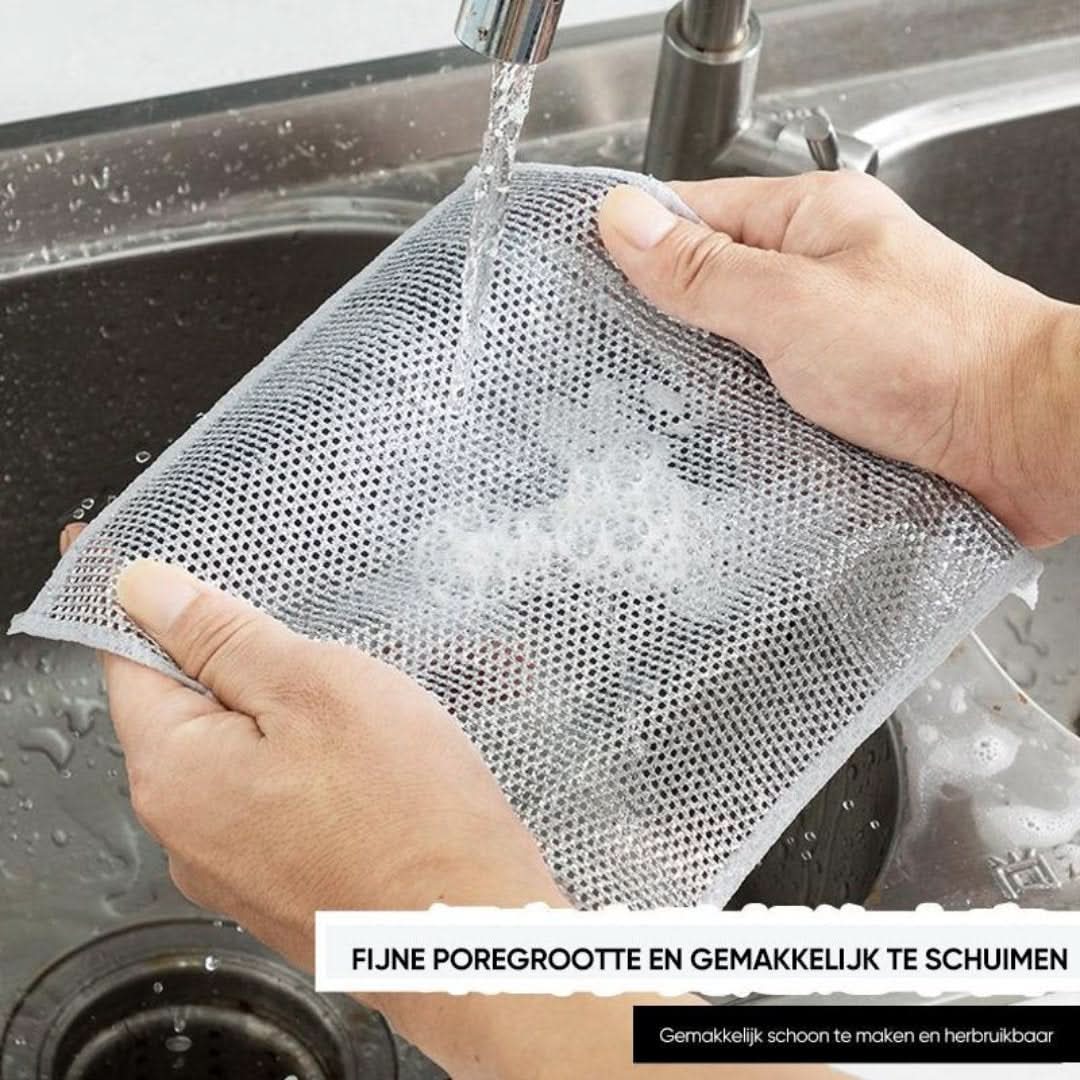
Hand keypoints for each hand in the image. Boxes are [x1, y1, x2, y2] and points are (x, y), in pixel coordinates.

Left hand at [66, 539, 841, 1079]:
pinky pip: (276, 799)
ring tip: (372, 707)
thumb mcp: (316, 687)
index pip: (128, 659)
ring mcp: (232, 868)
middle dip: (248, 662)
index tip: (155, 560)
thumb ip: (222, 636)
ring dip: (293, 716)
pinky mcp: (281, 885)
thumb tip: (140, 590)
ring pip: (245, 754)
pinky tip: (377, 761)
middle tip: (321, 643)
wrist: (474, 935)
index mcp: (173, 772)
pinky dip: (312, 765)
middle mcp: (184, 831)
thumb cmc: (408, 807)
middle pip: (191, 709)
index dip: (146, 600)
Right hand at [598, 172, 1079, 546]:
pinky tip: (716, 437)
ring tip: (663, 407)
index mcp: (810, 218)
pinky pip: (766, 392)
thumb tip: (624, 223)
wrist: (1026, 439)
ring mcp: (830, 333)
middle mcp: (819, 271)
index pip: (691, 213)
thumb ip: (703, 269)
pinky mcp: (840, 391)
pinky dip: (740, 413)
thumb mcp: (792, 304)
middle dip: (665, 324)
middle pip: (709, 284)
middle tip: (619, 362)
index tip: (584, 283)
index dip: (634, 246)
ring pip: (734, 347)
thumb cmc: (936, 357)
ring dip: (704, 378)